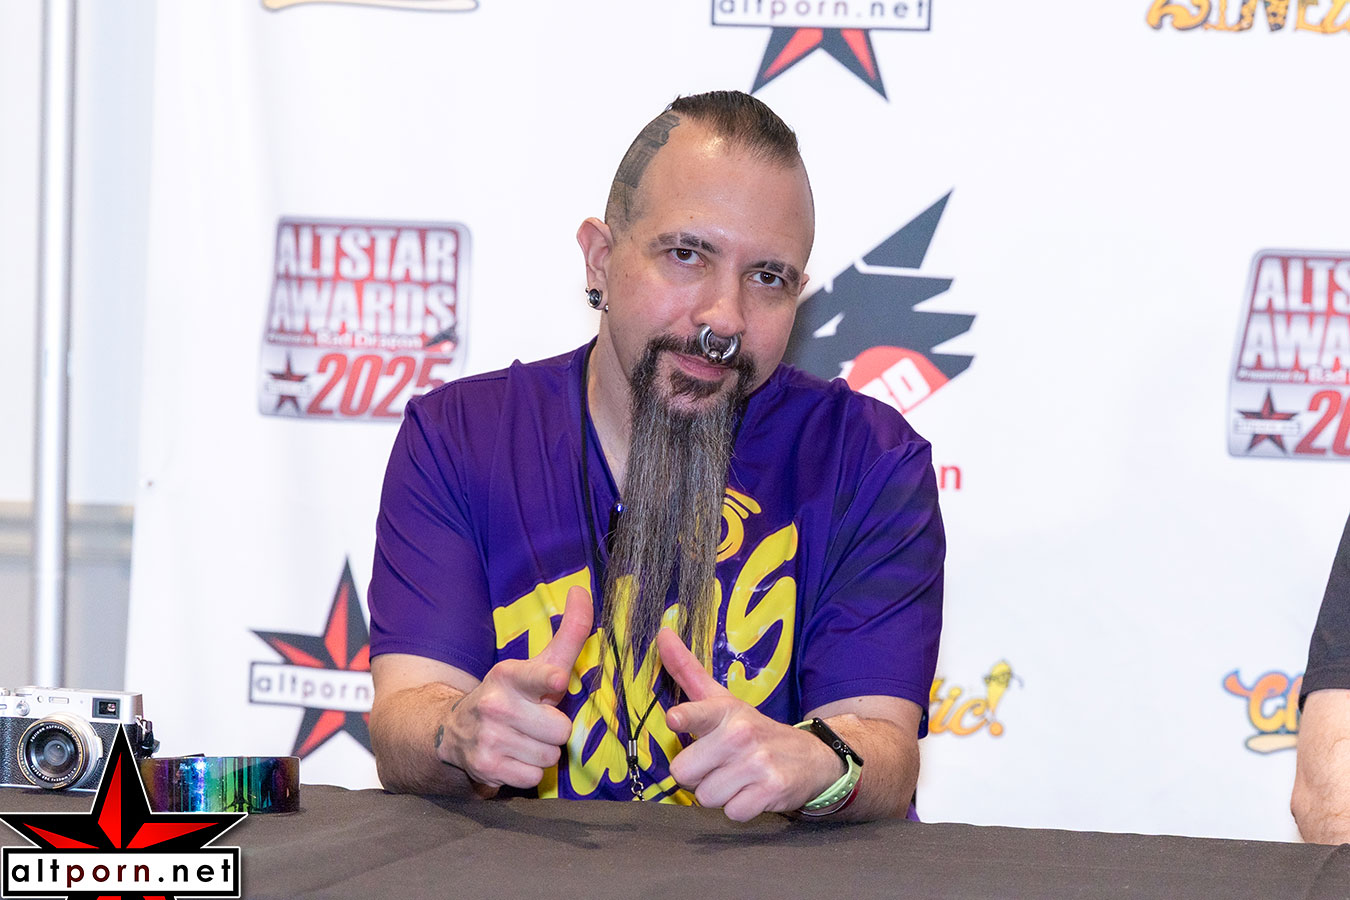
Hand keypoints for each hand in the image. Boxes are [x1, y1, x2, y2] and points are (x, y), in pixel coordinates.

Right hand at [439, 585, 591, 789]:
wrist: (454, 730)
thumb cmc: (511, 694)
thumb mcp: (536, 662)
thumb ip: (568, 633)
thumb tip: (583, 591)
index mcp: (509, 674)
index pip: (535, 676)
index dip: (546, 679)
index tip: (555, 679)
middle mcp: (495, 704)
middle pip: (560, 730)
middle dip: (554, 730)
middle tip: (536, 723)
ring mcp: (488, 738)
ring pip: (549, 756)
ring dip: (542, 752)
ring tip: (524, 740)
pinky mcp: (485, 768)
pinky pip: (533, 777)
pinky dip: (528, 772)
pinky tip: (513, 757)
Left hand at [657, 628, 841, 820]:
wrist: (811, 757)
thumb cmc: (752, 730)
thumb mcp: (722, 699)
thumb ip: (686, 670)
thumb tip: (661, 631)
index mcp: (725, 711)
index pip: (699, 712)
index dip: (684, 717)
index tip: (674, 718)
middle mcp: (741, 734)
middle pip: (683, 772)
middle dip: (697, 776)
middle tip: (718, 765)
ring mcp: (758, 763)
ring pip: (705, 797)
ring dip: (719, 794)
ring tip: (737, 779)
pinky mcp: (772, 790)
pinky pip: (731, 813)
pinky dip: (740, 809)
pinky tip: (752, 792)